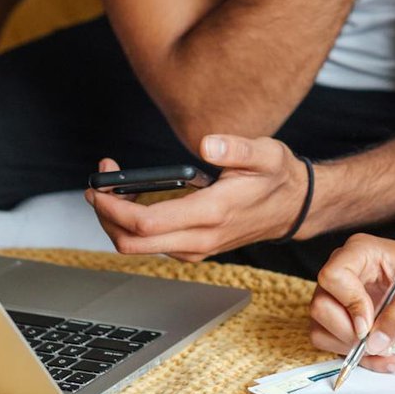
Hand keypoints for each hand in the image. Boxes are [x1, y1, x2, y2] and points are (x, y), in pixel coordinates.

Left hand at [85, 136, 306, 261]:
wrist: (296, 207)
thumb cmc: (278, 178)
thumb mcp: (265, 153)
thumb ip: (237, 148)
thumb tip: (208, 144)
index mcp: (212, 213)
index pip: (147, 223)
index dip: (114, 206)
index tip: (101, 184)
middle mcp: (201, 238)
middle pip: (132, 242)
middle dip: (106, 215)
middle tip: (98, 185)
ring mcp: (197, 248)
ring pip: (138, 248)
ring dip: (117, 221)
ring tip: (113, 186)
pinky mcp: (195, 248)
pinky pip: (152, 246)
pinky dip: (133, 226)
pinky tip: (133, 200)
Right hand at [309, 234, 394, 373]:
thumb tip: (373, 342)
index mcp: (361, 252)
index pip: (332, 275)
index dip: (348, 303)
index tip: (370, 322)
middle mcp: (345, 272)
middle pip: (321, 306)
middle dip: (348, 332)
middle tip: (380, 340)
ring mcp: (341, 297)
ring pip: (321, 329)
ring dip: (351, 349)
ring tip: (387, 352)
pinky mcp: (345, 320)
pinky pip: (334, 345)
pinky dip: (357, 359)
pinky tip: (384, 358)